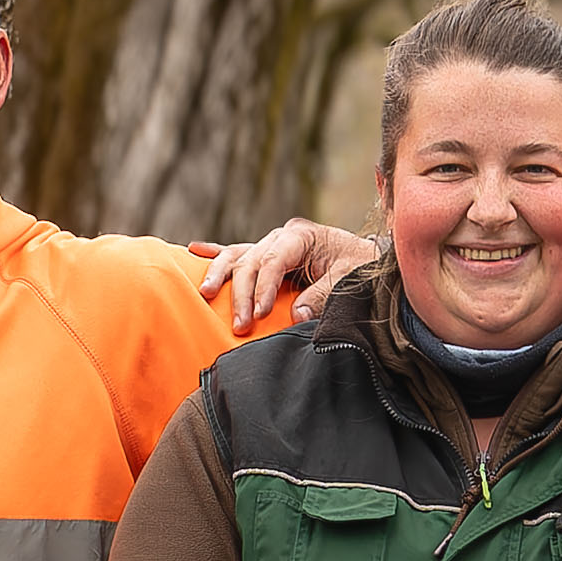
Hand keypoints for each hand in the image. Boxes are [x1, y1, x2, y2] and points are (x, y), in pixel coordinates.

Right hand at [203, 218, 378, 319]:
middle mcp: (282, 236)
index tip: (258, 314)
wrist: (367, 262)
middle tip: (240, 325)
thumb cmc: (360, 269)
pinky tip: (194, 250)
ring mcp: (272, 244)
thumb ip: (322, 295)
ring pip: (237, 256)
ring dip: (221, 276)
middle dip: (241, 293)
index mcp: (301, 236)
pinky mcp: (268, 255)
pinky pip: (238, 252)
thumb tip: (296, 315)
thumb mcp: (349, 281)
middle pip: (250, 261)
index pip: (272, 261)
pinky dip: (217, 253)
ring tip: (206, 295)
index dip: (262, 288)